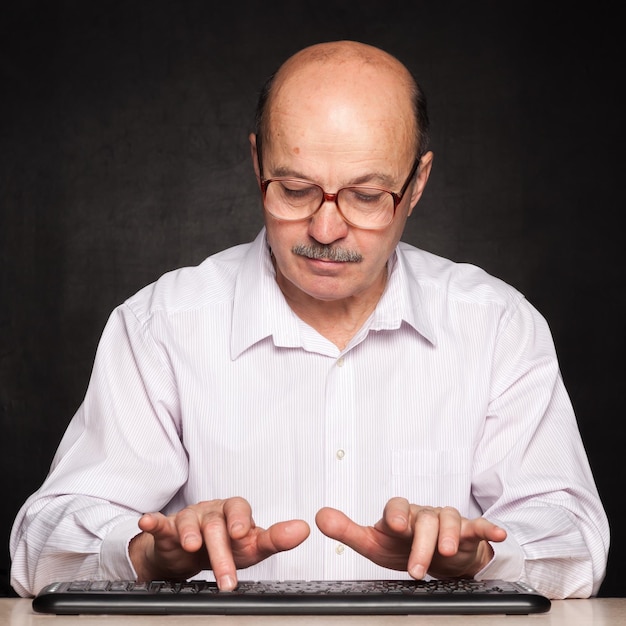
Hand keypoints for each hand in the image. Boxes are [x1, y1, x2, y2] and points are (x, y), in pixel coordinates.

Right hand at [130, 497, 309, 589]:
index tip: (241, 533)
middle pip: (216, 526)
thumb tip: (303, 529)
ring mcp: (189, 518)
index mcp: (234, 512)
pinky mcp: (168, 529)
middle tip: (226, 578)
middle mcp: (212, 511)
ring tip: (192, 546)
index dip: (239, 520)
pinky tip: (148, 521)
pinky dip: (154, 522)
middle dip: (221, 551)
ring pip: (189, 523)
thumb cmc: (227, 544)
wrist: (192, 551)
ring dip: (190, 533)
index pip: (239, 510)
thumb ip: (276, 538)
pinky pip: (161, 523)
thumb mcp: (251, 545)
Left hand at [315, 498, 506, 579]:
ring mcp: (446, 521)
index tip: (393, 526)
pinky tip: (497, 534)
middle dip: (420, 544)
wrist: (435, 556)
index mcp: (400, 515)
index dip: (395, 514)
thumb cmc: (402, 546)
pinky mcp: (468, 532)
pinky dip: (488, 528)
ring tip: (446, 555)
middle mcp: (423, 514)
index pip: (396, 507)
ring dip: (448, 537)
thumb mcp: (373, 543)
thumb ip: (346, 530)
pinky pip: (478, 526)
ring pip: (448, 520)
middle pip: (423, 520)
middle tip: (415, 569)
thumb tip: (319, 516)